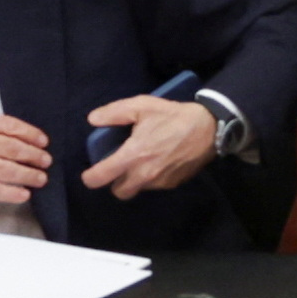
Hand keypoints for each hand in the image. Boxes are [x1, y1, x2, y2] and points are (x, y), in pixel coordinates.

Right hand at [0, 111, 53, 208]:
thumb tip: (16, 135)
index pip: (11, 126)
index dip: (31, 134)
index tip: (44, 141)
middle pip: (14, 149)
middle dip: (34, 156)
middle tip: (46, 161)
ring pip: (7, 170)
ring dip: (28, 175)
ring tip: (41, 178)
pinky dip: (11, 193)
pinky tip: (24, 194)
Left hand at [81, 94, 221, 201]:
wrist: (207, 128)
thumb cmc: (172, 116)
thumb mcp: (142, 105)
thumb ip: (115, 113)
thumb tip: (93, 119)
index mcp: (133, 155)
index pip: (102, 177)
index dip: (90, 178)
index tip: (89, 174)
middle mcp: (144, 174)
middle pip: (119, 192)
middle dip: (115, 183)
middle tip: (118, 167)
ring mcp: (159, 182)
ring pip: (137, 189)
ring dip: (134, 179)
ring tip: (142, 160)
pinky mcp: (172, 184)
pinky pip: (154, 186)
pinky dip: (151, 178)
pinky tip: (159, 161)